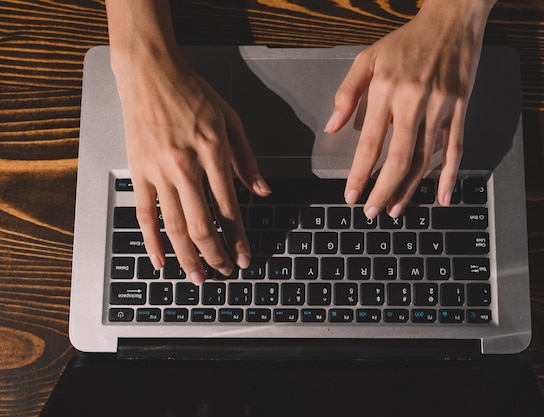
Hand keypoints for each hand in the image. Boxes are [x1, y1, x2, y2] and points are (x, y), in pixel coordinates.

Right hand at [113, 53, 270, 285]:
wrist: (150, 73)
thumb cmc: (192, 93)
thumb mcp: (230, 120)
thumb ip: (246, 159)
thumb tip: (263, 192)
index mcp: (212, 152)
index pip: (228, 207)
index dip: (238, 237)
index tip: (244, 256)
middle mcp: (185, 166)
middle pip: (201, 224)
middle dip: (215, 254)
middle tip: (225, 271)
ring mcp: (158, 171)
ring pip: (173, 225)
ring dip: (187, 256)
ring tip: (198, 277)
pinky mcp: (138, 172)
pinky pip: (143, 213)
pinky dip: (151, 240)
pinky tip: (160, 261)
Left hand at [325, 0, 495, 216]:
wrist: (450, 21)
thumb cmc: (405, 41)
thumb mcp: (368, 58)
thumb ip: (347, 93)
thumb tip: (332, 128)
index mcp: (386, 90)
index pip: (370, 143)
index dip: (360, 174)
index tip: (351, 195)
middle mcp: (413, 101)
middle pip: (398, 158)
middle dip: (383, 191)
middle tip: (372, 212)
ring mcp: (440, 106)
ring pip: (425, 159)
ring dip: (410, 189)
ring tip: (397, 209)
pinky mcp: (459, 109)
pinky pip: (455, 148)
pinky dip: (448, 176)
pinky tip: (441, 197)